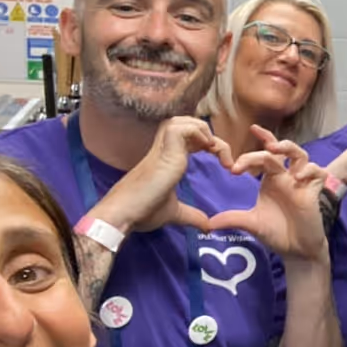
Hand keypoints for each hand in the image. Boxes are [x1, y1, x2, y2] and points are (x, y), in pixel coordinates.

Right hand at [89, 117, 233, 233]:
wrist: (122, 215)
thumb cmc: (142, 211)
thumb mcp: (173, 212)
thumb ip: (191, 216)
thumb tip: (207, 225)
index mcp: (166, 158)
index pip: (187, 137)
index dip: (207, 142)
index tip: (224, 163)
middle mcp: (163, 150)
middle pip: (184, 122)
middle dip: (206, 131)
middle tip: (220, 154)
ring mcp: (163, 149)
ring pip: (181, 121)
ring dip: (203, 130)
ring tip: (215, 150)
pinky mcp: (164, 152)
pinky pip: (180, 129)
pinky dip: (198, 133)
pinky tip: (207, 149)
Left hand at [211, 126, 329, 263]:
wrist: (296, 251)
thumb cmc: (277, 233)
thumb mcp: (252, 224)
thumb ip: (232, 219)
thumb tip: (208, 223)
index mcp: (271, 180)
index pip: (261, 157)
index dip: (248, 157)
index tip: (233, 169)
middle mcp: (286, 177)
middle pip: (280, 150)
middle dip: (269, 142)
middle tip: (255, 144)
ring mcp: (301, 183)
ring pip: (301, 155)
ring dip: (289, 148)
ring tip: (276, 149)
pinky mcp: (314, 192)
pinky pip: (318, 173)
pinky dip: (309, 170)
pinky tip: (297, 178)